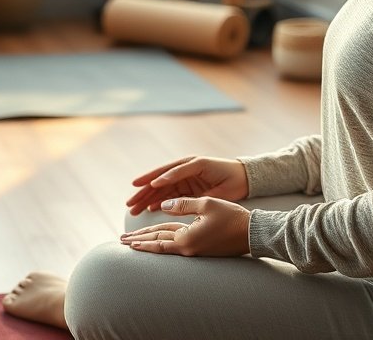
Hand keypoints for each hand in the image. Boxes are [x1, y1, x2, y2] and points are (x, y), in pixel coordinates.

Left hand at [120, 196, 250, 256]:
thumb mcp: (206, 204)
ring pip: (167, 244)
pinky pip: (178, 243)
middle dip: (140, 241)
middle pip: (158, 243)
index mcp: (186, 239)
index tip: (123, 240)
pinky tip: (161, 238)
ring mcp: (195, 251)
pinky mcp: (202, 249)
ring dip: (150, 242)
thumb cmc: (231, 217)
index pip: (156, 239)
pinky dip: (166, 240)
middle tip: (122, 242)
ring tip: (135, 241)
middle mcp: (188, 248)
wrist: (252, 233)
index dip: (139, 238)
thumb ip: (182, 204)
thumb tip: (163, 205)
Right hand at [126, 156, 248, 215]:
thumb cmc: (228, 176)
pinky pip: (168, 196)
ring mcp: (184, 180)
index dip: (156, 179)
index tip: (144, 185)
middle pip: (159, 182)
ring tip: (133, 208)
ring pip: (160, 190)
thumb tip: (168, 188)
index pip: (169, 172)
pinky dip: (158, 202)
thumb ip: (189, 182)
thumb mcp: (207, 174)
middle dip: (144, 192)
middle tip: (130, 201)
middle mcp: (183, 170)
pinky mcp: (186, 189)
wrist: (242, 179)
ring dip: (146, 199)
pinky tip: (148, 209)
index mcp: (190, 164)